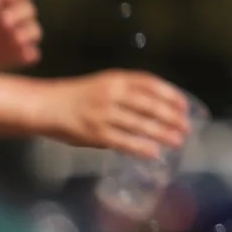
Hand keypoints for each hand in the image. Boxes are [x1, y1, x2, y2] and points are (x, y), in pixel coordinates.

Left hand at [0, 0, 41, 69]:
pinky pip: (31, 53)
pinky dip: (29, 53)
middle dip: (19, 14)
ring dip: (27, 33)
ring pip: (35, 30)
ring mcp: (19, 34)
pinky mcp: (17, 54)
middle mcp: (17, 14)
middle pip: (30, 9)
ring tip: (15, 38)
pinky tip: (25, 54)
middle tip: (3, 20)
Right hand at [44, 72, 193, 156]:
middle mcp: (111, 93)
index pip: (150, 83)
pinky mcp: (95, 133)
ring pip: (140, 124)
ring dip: (162, 134)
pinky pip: (123, 142)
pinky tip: (154, 153)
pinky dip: (141, 148)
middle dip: (172, 117)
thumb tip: (161, 109)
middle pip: (150, 105)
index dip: (171, 94)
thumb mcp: (104, 84)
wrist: (45, 105)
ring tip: (178, 141)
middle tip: (187, 128)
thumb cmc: (79, 97)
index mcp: (116, 79)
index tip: (185, 106)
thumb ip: (129, 93)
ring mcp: (103, 114)